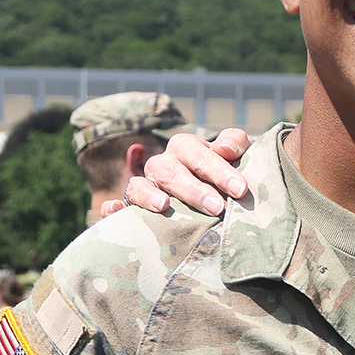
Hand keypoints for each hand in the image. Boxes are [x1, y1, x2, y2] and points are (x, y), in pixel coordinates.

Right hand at [118, 127, 251, 216]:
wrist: (220, 197)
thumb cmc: (231, 174)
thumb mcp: (240, 155)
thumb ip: (236, 144)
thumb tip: (224, 149)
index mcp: (186, 148)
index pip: (199, 155)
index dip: (219, 171)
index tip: (240, 189)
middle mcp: (163, 164)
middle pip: (171, 173)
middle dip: (194, 190)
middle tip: (217, 207)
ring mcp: (146, 185)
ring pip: (139, 186)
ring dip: (150, 196)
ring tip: (164, 206)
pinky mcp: (134, 207)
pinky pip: (118, 205)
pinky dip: (113, 207)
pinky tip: (115, 210)